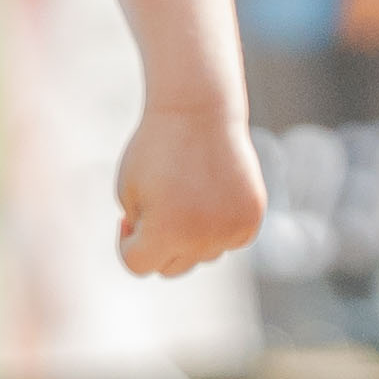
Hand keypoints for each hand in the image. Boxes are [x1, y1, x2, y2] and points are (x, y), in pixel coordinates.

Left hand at [116, 101, 265, 281]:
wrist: (198, 111)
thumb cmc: (155, 150)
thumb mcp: (127, 192)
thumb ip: (141, 233)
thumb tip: (166, 256)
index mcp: (164, 233)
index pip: (137, 265)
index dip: (126, 241)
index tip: (129, 216)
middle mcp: (202, 239)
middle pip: (171, 268)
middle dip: (158, 243)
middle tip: (158, 205)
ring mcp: (231, 230)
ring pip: (202, 256)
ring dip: (189, 237)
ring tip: (185, 195)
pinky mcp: (251, 219)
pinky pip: (229, 241)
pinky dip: (218, 228)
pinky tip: (210, 198)